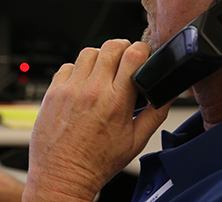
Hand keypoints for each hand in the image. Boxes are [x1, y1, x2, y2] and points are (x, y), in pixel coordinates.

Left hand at [22, 40, 170, 201]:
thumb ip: (156, 113)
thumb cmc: (97, 162)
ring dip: (100, 58)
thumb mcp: (136, 141)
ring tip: (103, 74)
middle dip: (123, 49)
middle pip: (111, 46)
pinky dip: (78, 71)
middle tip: (124, 63)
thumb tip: (167, 93)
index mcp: (116, 102)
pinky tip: (83, 85)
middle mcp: (92, 91)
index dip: (142, 51)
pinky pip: (68, 66)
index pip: (133, 55)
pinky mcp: (53, 91)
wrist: (63, 175)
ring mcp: (70, 89)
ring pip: (89, 52)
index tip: (142, 57)